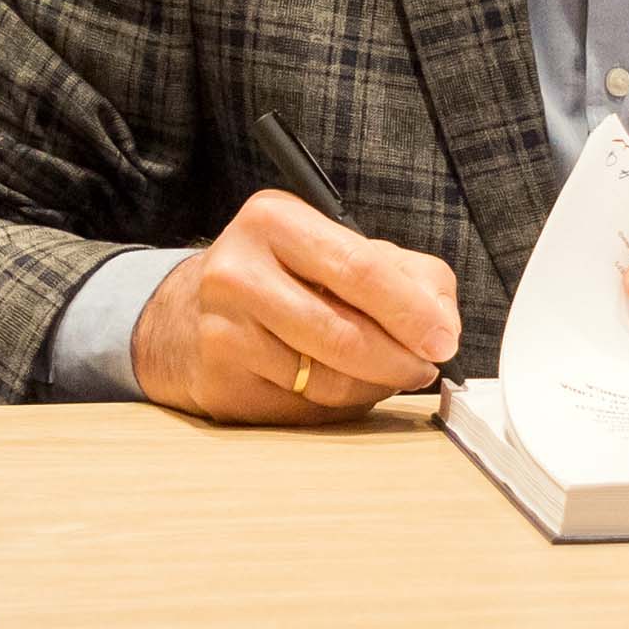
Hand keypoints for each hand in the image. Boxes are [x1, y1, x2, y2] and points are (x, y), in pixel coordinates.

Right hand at [132, 190, 460, 425]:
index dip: (412, 312)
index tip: (443, 339)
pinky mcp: (220, 380)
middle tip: (425, 366)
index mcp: (275, 221)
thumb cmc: (279, 279)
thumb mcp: (336, 251)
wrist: (185, 317)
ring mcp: (223, 329)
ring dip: (374, 386)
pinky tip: (341, 387)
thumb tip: (443, 323)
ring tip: (386, 375)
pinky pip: (304, 407)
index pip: (360, 270)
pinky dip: (338, 404)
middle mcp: (239, 270)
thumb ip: (404, 274)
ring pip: (328, 379)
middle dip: (400, 358)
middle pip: (346, 332)